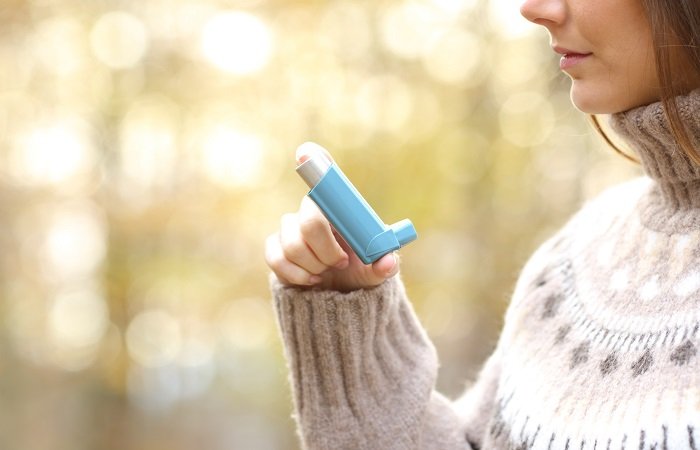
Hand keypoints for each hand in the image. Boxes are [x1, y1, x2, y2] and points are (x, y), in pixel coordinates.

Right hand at [265, 151, 399, 291]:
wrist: (339, 293)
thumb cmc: (360, 270)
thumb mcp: (377, 268)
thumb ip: (385, 264)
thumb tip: (387, 262)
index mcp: (339, 207)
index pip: (326, 175)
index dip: (315, 162)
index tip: (305, 152)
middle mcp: (312, 210)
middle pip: (309, 219)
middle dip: (325, 249)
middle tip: (340, 262)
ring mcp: (290, 227)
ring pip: (292, 243)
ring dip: (313, 266)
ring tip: (326, 273)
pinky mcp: (275, 246)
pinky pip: (276, 257)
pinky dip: (296, 275)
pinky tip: (311, 279)